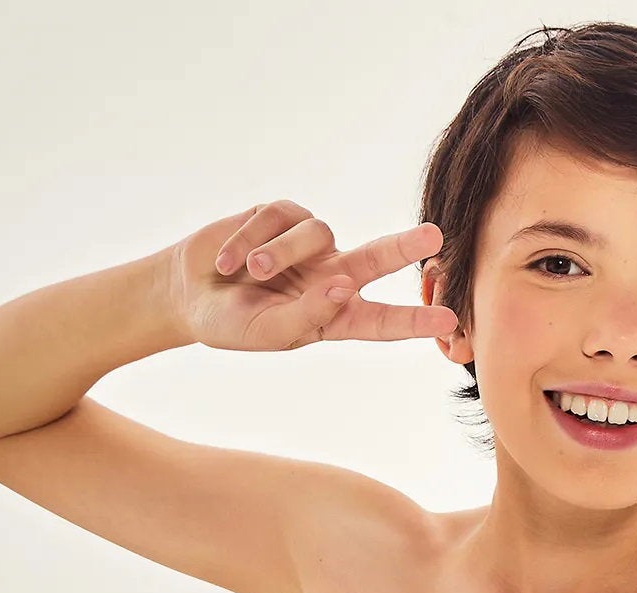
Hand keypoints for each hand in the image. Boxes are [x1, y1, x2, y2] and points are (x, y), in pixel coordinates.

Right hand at [166, 201, 457, 353]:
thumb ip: (306, 315)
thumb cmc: (232, 325)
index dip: (414, 320)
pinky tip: (227, 261)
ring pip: (316, 234)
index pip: (382, 320)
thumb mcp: (268, 332)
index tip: (449, 320)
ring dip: (279, 253)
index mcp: (334, 317)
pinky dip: (251, 238)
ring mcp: (308, 246)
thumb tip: (342, 288)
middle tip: (434, 237)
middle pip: (377, 258)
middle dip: (404, 247)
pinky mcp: (280, 216)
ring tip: (248, 272)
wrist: (187, 294)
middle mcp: (330, 277)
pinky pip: (278, 217)